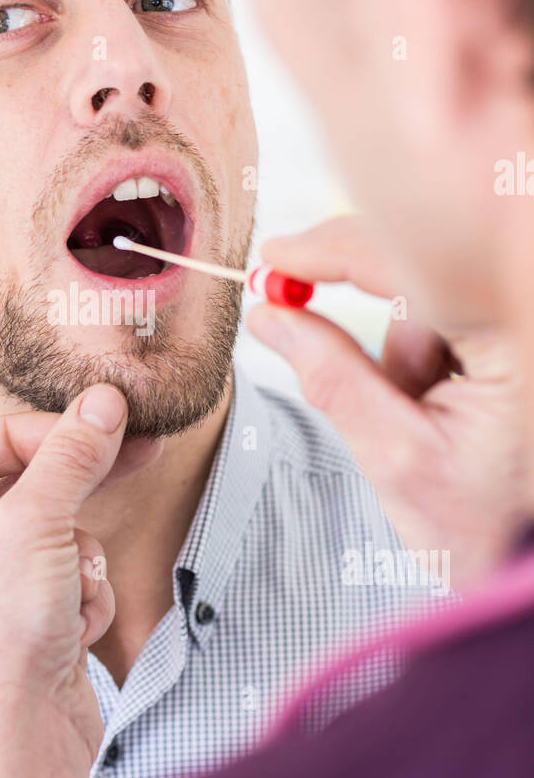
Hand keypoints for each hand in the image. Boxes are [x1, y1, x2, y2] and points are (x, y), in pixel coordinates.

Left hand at [0, 383, 159, 777]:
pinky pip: (70, 579)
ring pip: (58, 534)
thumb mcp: (35, 525)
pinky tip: (74, 629)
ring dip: (81, 559)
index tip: (89, 426)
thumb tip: (101, 404)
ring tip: (71, 593)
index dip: (31, 432)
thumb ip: (69, 457)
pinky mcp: (27, 623)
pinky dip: (84, 598)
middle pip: (23, 488)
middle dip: (71, 496)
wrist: (20, 743)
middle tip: (136, 451)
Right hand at [247, 215, 527, 588]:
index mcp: (518, 337)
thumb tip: (271, 317)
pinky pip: (461, 303)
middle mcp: (529, 307)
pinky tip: (454, 396)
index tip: (277, 258)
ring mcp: (525, 310)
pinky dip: (438, 343)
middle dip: (384, 329)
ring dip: (412, 344)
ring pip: (437, 292)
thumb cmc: (492, 526)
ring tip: (433, 415)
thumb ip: (331, 381)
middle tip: (363, 376)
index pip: (410, 267)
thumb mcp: (399, 460)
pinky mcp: (518, 318)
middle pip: (420, 274)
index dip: (335, 251)